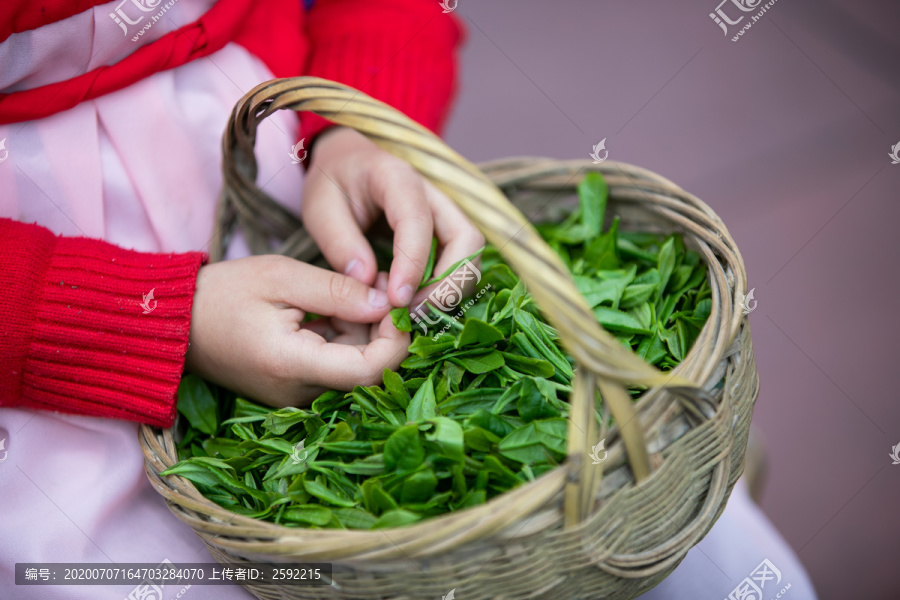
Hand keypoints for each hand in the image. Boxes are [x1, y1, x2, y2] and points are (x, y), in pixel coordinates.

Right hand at [184, 255, 407, 406]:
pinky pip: (337, 368)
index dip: (397, 340)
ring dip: (366, 330)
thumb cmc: (224, 293)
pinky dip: (347, 337)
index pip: (370, 371)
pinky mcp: (296, 389)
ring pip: (355, 368)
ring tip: (357, 288)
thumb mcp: (282, 276)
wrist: (177, 323)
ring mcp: (297, 396)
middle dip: (384, 328)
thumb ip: (337, 291)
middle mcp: (298, 393)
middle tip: (379, 284)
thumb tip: (387, 304)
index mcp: (292, 365)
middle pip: (368, 371)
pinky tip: (338, 306)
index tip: (398, 303)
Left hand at [301, 127, 484, 306]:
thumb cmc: (333, 182)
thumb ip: (340, 244)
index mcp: (397, 177)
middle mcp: (434, 191)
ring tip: (415, 313)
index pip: (417, 221)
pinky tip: (420, 303)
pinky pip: (462, 259)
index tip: (396, 301)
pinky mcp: (448, 228)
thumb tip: (368, 285)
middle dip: (448, 282)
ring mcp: (446, 209)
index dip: (412, 265)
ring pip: (471, 251)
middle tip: (413, 313)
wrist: (347, 162)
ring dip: (451, 287)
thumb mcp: (320, 208)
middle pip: (466, 237)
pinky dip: (448, 285)